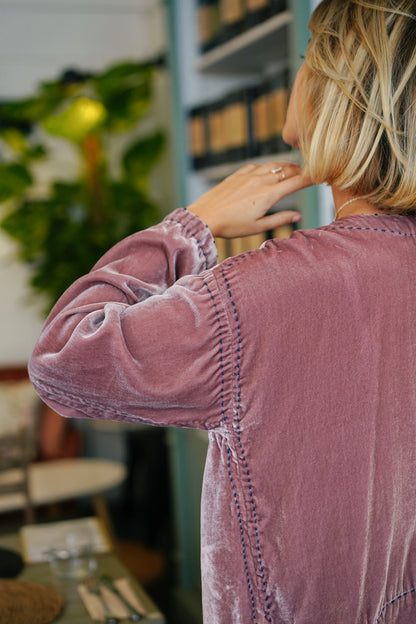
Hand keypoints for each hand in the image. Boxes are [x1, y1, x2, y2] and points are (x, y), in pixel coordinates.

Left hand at [187, 161, 313, 237]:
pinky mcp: (238, 174)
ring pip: (273, 165)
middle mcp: (261, 180)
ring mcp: (249, 175)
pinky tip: (268, 170)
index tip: (320, 178)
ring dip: (285, 166)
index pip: (297, 182)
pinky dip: (267, 166)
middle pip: (287, 170)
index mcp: (269, 194)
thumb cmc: (231, 226)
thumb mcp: (258, 227)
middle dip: (300, 170)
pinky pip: (257, 165)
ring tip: (292, 169)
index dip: (311, 178)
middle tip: (308, 173)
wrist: (205, 216)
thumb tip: (298, 216)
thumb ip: (280, 220)